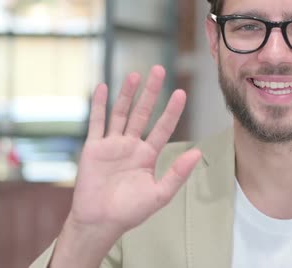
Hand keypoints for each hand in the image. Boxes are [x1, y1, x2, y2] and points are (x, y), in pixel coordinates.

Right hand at [68, 65, 200, 236]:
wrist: (100, 222)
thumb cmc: (130, 211)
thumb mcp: (159, 194)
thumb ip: (178, 173)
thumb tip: (198, 153)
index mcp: (148, 155)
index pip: (163, 127)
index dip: (171, 110)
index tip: (181, 92)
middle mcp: (131, 145)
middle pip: (142, 113)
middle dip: (151, 92)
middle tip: (158, 70)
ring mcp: (112, 145)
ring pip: (121, 113)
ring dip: (127, 94)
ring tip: (135, 74)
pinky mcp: (94, 148)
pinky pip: (97, 122)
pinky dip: (99, 105)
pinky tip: (103, 87)